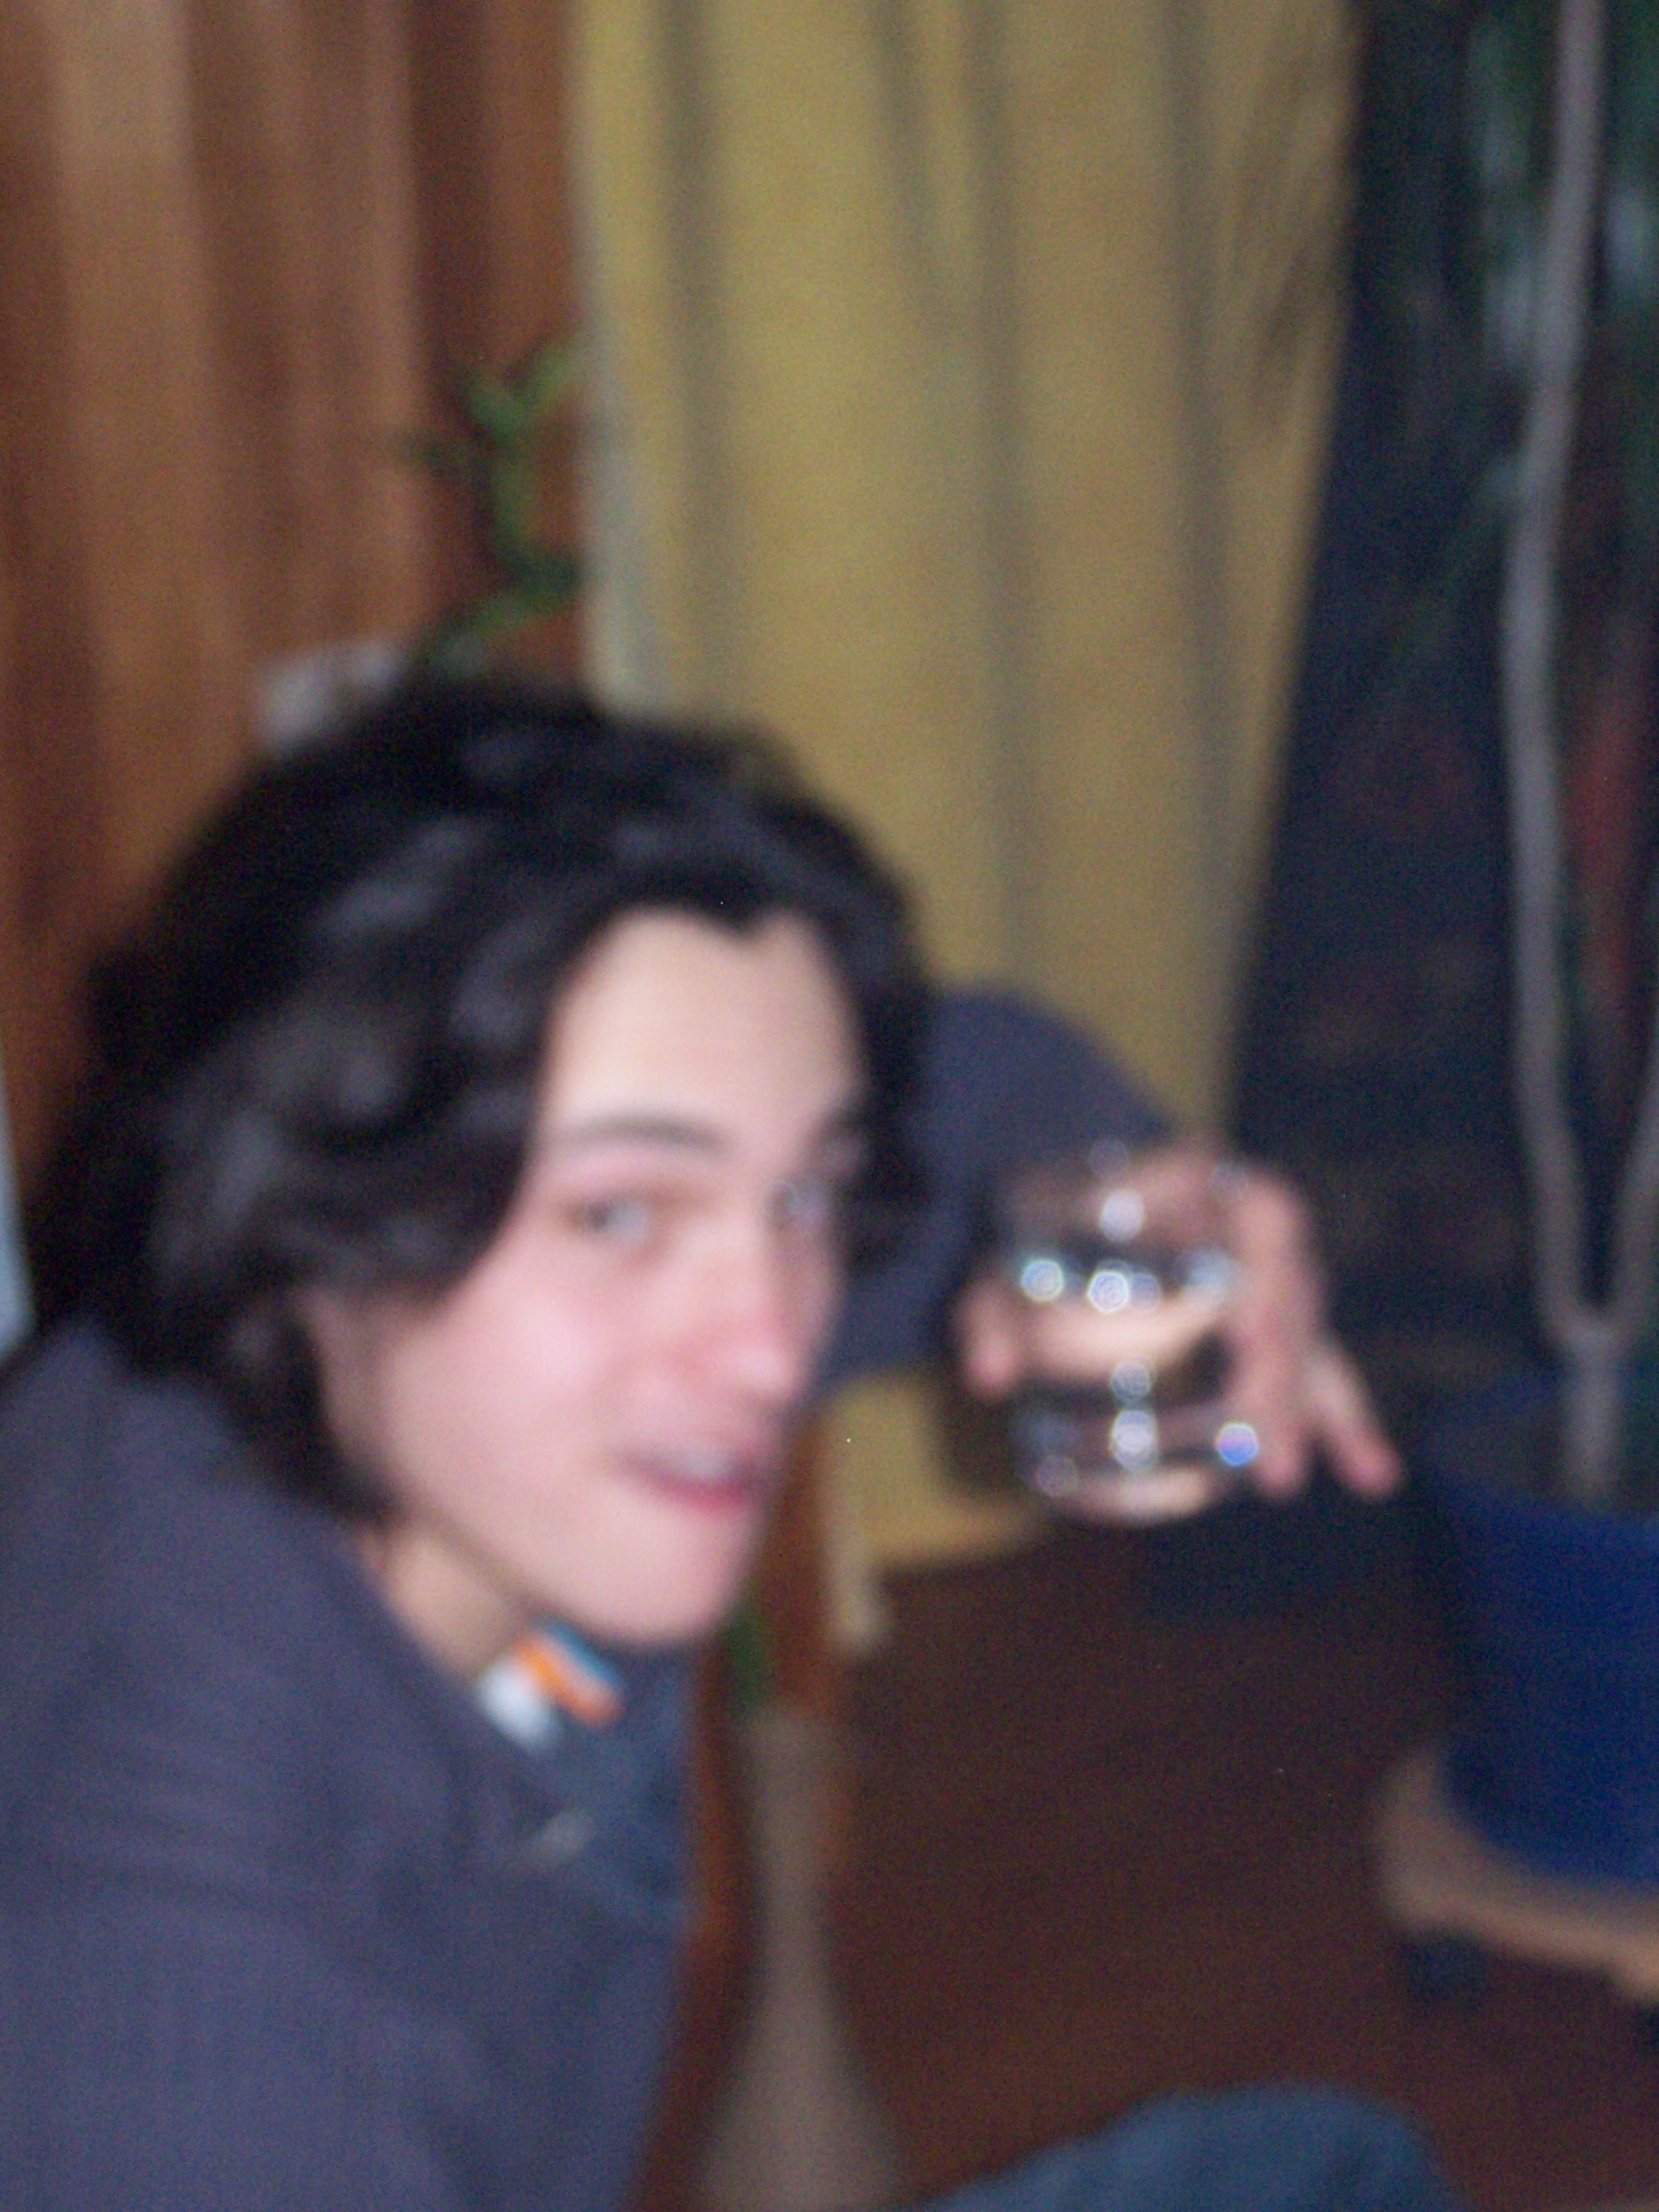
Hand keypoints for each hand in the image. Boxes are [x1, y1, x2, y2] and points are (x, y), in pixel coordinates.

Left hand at [953, 1143, 1399, 1510]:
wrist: (1068, 1213)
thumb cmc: (1040, 1232)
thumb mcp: (1002, 1260)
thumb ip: (987, 1312)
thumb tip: (985, 1376)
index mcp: (1195, 1181)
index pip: (1260, 1208)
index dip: (1267, 1269)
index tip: (1249, 1334)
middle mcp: (1246, 1224)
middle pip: (1292, 1291)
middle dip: (1281, 1371)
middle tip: (1259, 1439)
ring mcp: (1266, 1276)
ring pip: (1311, 1338)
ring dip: (1310, 1411)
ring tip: (1282, 1479)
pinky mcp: (1272, 1328)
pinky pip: (1318, 1372)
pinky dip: (1340, 1423)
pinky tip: (1372, 1476)